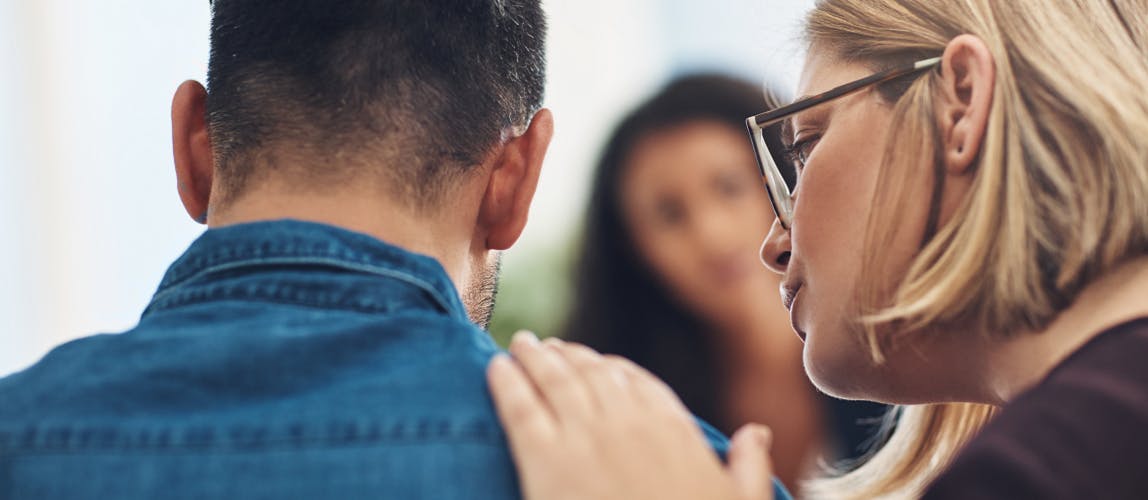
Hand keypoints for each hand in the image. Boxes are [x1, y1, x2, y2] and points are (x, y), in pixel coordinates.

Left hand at [486, 332, 775, 499]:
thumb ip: (748, 465)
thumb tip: (756, 433)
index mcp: (670, 428)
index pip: (636, 381)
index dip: (611, 367)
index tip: (596, 361)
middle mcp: (626, 422)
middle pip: (590, 372)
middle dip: (568, 355)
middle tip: (547, 346)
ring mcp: (583, 437)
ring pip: (553, 379)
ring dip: (534, 357)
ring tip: (520, 344)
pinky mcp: (543, 461)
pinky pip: (520, 408)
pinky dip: (506, 383)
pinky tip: (494, 367)